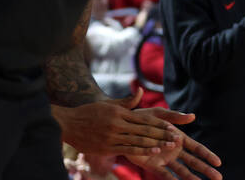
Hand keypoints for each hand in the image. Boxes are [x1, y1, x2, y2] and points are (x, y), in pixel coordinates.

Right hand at [52, 89, 179, 157]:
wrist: (68, 124)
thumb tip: (141, 92)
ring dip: (156, 144)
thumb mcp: (108, 104)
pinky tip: (153, 152)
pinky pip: (128, 149)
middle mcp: (118, 123)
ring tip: (169, 146)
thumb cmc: (89, 112)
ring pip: (139, 140)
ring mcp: (112, 136)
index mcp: (120, 112)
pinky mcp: (107, 147)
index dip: (160, 124)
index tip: (173, 127)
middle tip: (177, 139)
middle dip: (162, 135)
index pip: (145, 118)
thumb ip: (127, 101)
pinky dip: (142, 151)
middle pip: (145, 130)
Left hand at [125, 115, 222, 179]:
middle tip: (218, 178)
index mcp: (179, 138)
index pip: (197, 148)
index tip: (218, 162)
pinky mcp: (152, 165)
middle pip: (193, 162)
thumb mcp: (160, 115)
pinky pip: (163, 174)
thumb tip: (192, 116)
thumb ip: (175, 117)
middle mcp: (174, 150)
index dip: (207, 155)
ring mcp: (164, 159)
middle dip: (205, 170)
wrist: (124, 126)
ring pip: (181, 171)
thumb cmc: (143, 118)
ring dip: (191, 178)